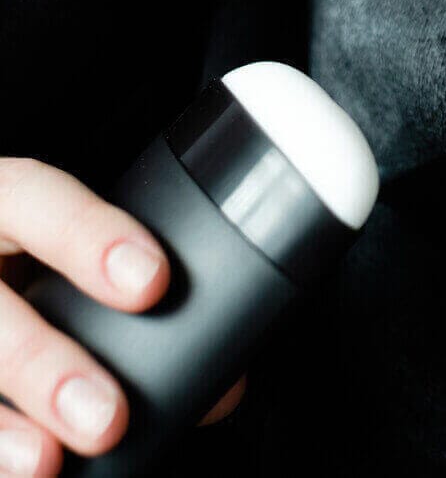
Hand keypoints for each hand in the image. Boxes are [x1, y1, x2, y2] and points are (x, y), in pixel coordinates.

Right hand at [0, 158, 242, 475]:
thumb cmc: (41, 262)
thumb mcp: (79, 255)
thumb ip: (140, 297)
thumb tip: (222, 387)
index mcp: (6, 203)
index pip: (36, 197)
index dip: (89, 237)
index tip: (153, 283)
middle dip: (44, 362)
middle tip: (108, 414)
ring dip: (2, 422)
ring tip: (48, 461)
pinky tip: (22, 467)